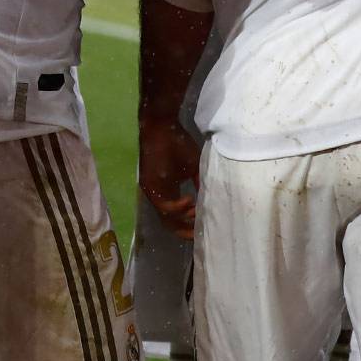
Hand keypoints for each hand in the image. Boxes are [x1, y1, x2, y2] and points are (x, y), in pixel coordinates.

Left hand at [139, 112, 199, 239]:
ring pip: (166, 217)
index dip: (188, 226)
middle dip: (184, 231)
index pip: (176, 217)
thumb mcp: (193, 168)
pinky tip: (190, 200)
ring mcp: (152, 191)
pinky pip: (162, 205)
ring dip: (183, 219)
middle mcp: (158, 195)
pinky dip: (177, 207)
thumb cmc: (178, 144)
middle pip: (169, 222)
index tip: (203, 231)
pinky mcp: (148, 185)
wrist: (162, 126)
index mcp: (168, 192)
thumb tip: (211, 201)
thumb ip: (199, 184)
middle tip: (199, 235)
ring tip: (197, 212)